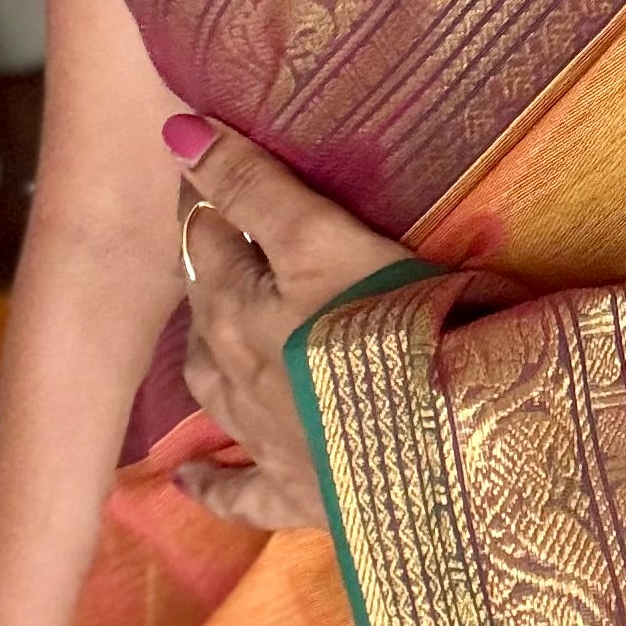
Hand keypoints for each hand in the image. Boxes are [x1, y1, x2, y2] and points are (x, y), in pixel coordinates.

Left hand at [165, 115, 408, 528]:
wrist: (449, 442)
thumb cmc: (400, 326)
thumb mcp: (327, 240)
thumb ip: (255, 187)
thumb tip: (176, 130)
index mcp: (239, 307)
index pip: (209, 235)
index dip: (211, 197)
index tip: (211, 169)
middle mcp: (235, 372)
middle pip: (205, 311)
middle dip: (208, 274)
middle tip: (224, 243)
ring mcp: (264, 439)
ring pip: (210, 390)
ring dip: (204, 359)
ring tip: (212, 335)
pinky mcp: (297, 495)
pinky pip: (237, 492)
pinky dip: (210, 484)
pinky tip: (188, 480)